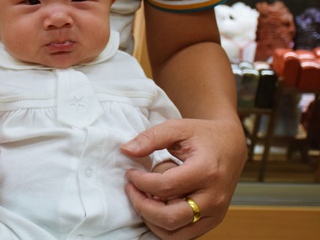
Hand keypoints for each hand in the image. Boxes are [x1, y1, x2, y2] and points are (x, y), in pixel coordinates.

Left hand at [122, 118, 245, 239]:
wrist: (231, 146)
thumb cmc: (202, 136)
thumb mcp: (177, 128)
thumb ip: (151, 138)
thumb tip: (126, 150)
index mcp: (206, 171)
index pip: (165, 187)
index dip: (140, 182)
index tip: (130, 173)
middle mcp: (214, 197)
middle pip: (169, 217)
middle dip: (142, 206)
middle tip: (131, 189)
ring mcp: (216, 213)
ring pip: (175, 234)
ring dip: (151, 219)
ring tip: (144, 198)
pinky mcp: (213, 221)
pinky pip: (183, 235)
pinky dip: (164, 225)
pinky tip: (157, 205)